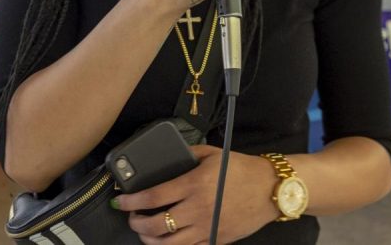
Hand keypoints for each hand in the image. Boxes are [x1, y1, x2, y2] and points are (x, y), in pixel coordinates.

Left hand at [113, 145, 278, 243]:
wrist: (269, 189)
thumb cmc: (240, 169)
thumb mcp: (210, 154)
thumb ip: (186, 155)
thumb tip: (166, 157)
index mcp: (193, 185)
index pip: (154, 196)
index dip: (132, 201)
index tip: (121, 200)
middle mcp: (198, 208)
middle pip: (157, 224)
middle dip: (137, 222)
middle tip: (131, 216)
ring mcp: (207, 227)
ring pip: (170, 244)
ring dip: (150, 239)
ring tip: (144, 231)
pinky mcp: (216, 239)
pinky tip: (166, 241)